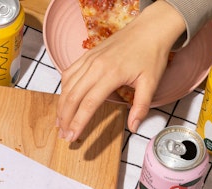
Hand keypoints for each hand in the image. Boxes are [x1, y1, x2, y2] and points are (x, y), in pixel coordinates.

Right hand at [56, 0, 185, 141]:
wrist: (150, 29)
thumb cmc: (152, 55)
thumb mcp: (151, 83)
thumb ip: (141, 107)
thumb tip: (133, 127)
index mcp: (111, 74)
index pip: (88, 104)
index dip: (78, 122)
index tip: (72, 137)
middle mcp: (95, 66)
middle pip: (72, 96)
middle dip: (65, 118)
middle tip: (63, 135)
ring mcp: (89, 58)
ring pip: (67, 85)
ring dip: (61, 105)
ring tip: (60, 122)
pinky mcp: (88, 54)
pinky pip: (69, 72)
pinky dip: (63, 88)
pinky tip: (64, 99)